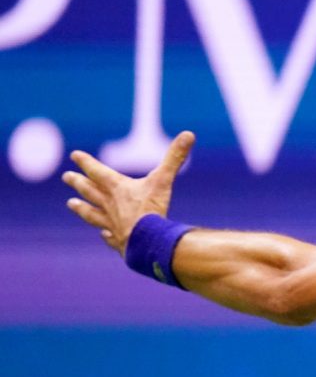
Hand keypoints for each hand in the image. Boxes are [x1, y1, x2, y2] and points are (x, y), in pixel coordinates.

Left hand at [62, 131, 194, 254]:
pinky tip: (103, 235)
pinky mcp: (118, 241)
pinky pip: (109, 236)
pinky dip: (105, 235)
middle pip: (90, 191)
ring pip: (92, 214)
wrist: (147, 242)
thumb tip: (188, 134)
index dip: (86, 162)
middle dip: (78, 183)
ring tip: (70, 204)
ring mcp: (111, 224)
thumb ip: (174, 158)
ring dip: (81, 208)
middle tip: (66, 177)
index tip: (74, 155)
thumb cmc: (153, 210)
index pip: (97, 171)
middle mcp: (110, 205)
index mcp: (118, 189)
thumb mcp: (164, 180)